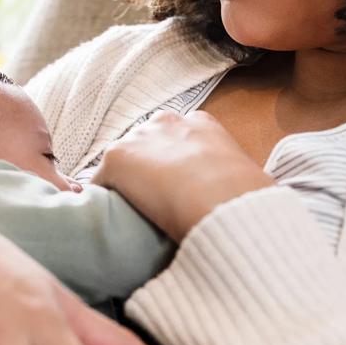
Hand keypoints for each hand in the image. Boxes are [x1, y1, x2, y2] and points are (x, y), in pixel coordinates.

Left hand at [91, 111, 273, 241]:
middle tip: (153, 202)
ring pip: (121, 164)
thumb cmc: (246, 199)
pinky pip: (98, 183)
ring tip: (130, 215)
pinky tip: (107, 222)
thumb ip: (232, 181)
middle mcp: (168, 122)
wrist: (225, 203)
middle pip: (144, 145)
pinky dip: (100, 201)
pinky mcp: (117, 158)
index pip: (175, 138)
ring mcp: (139, 138)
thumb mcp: (247, 180)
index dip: (173, 165)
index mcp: (202, 124)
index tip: (176, 188)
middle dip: (145, 169)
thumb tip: (239, 204)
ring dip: (124, 185)